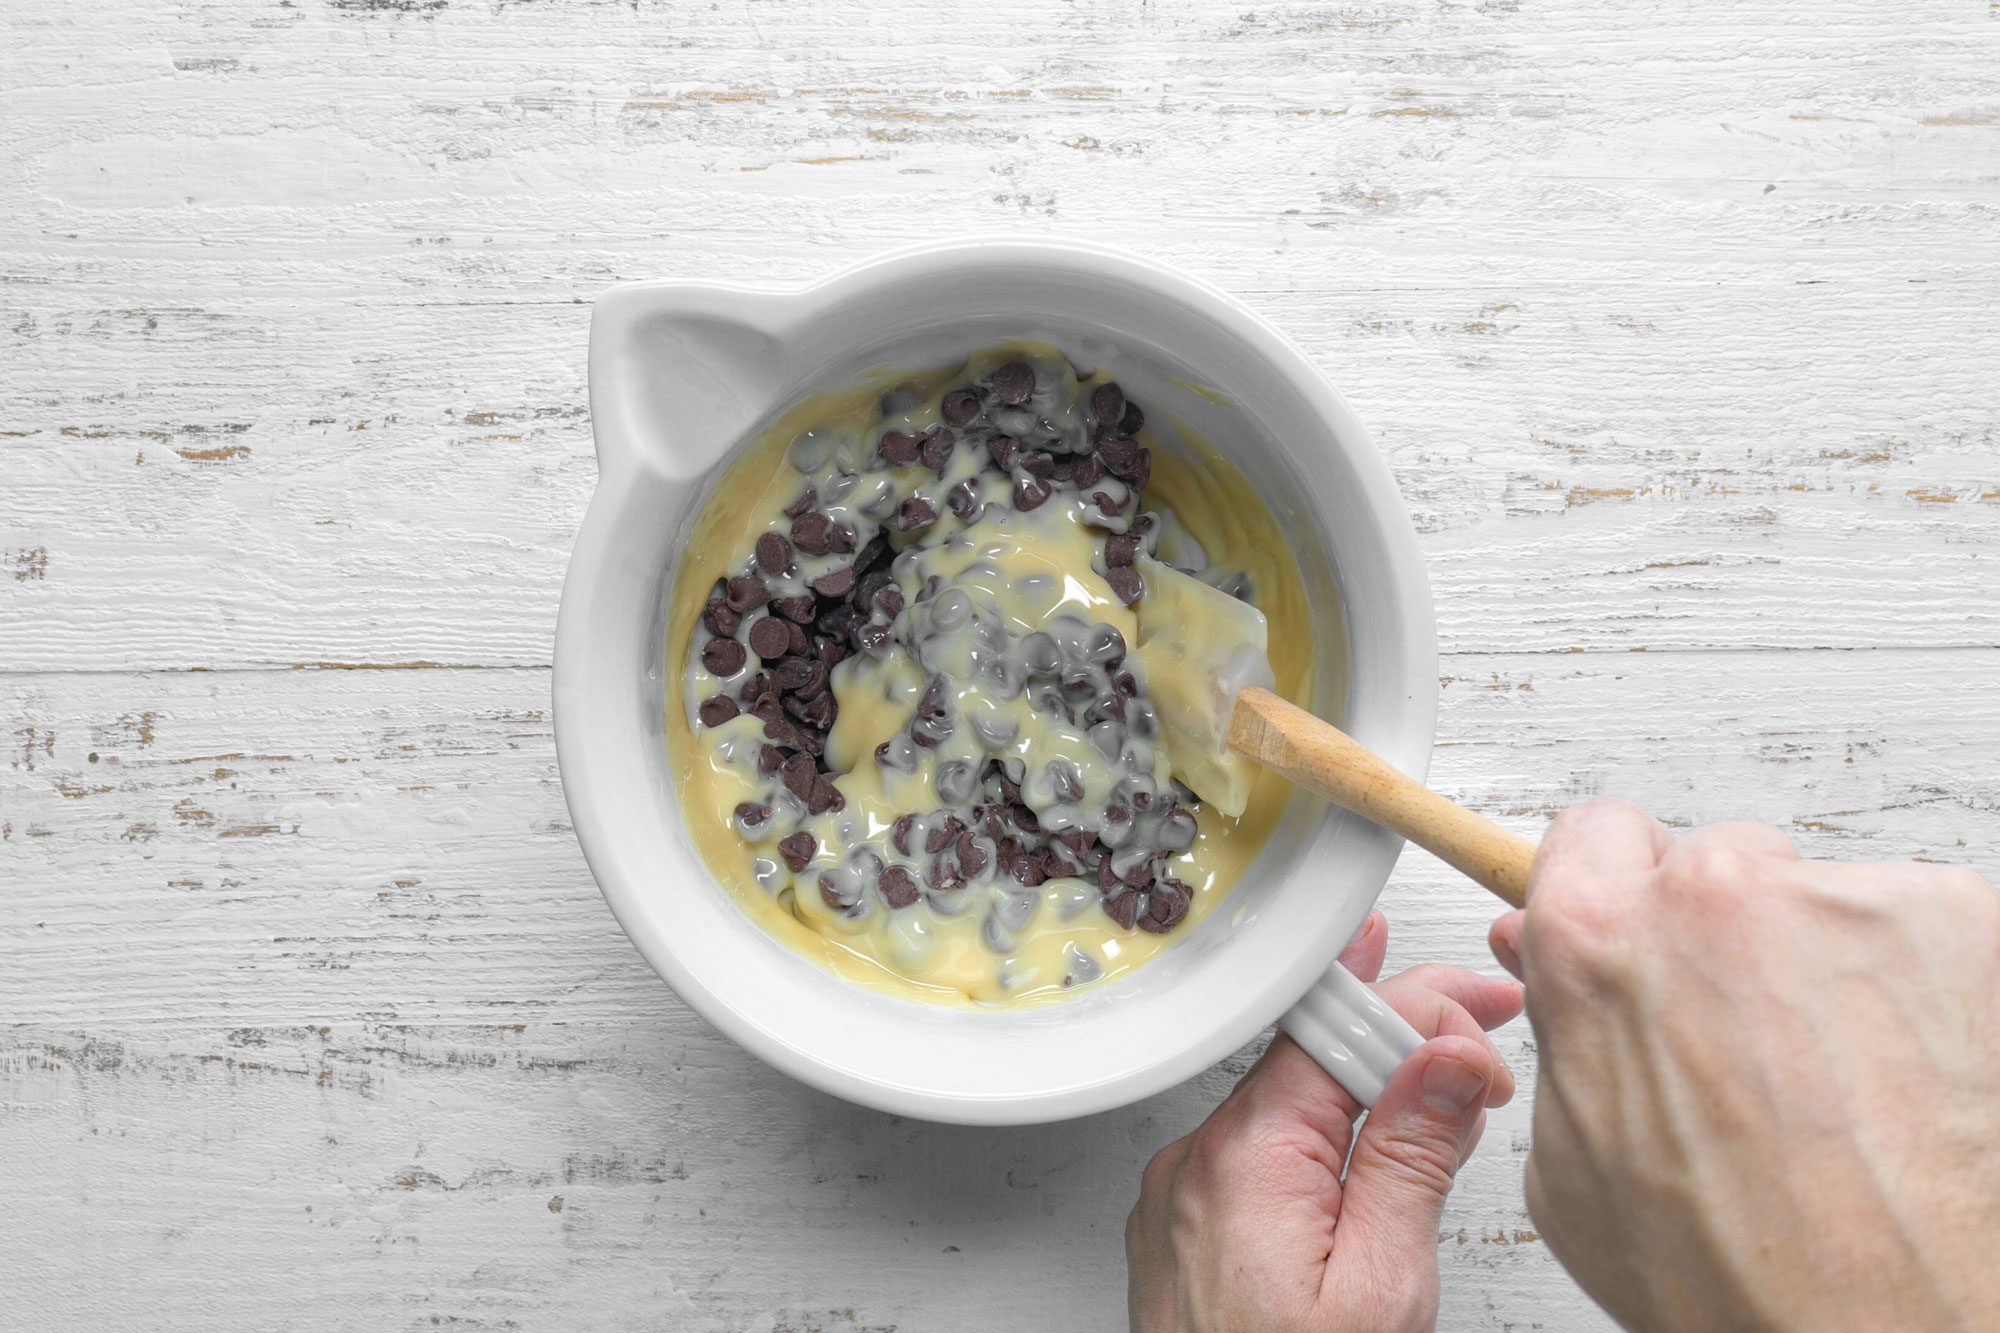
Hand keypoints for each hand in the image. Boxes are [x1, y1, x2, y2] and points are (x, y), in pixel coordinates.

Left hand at [1127, 911, 1523, 1332]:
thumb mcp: (1383, 1287)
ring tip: (1444, 1105)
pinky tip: (1372, 1161)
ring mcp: (1181, 1196)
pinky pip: (1257, 1155)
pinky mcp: (1183, 1229)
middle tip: (1479, 1036)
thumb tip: (1446, 1059)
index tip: (1483, 1012)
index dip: (1419, 1007)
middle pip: (1309, 1056)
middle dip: (1400, 1034)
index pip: (1335, 1027)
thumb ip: (1413, 1161)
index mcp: (1246, 1158)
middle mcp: (1198, 1163)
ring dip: (1365, 1090)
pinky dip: (1321, 1143)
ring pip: (1287, 1105)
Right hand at [1491, 802, 1999, 1332]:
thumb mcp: (1577, 1166)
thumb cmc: (1745, 1275)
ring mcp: (1844, 900)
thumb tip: (1565, 983)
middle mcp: (1716, 895)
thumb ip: (1570, 1038)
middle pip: (1712, 860)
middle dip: (1723, 935)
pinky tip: (1905, 1080)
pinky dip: (1915, 987)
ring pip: (1818, 895)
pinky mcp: (1956, 921)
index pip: (1590, 834)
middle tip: (1746, 1039)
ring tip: (1839, 1083)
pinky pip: (1916, 926)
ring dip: (1820, 963)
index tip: (1642, 925)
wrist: (1893, 1331)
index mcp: (1598, 939)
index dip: (1613, 887)